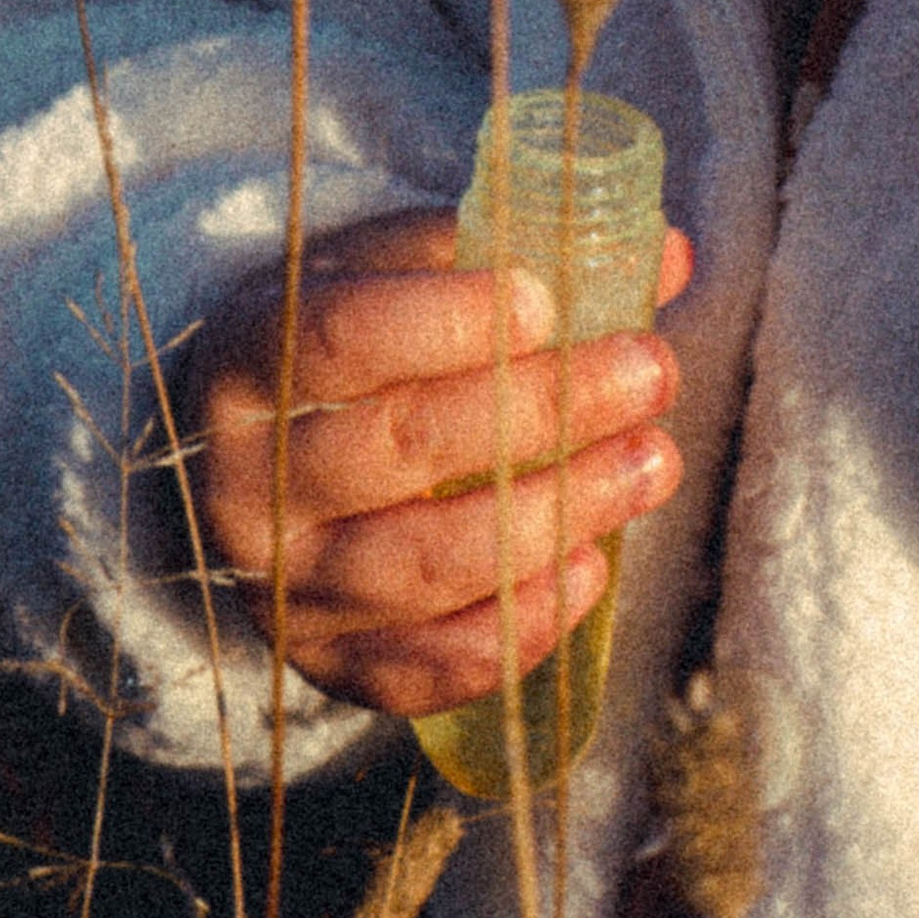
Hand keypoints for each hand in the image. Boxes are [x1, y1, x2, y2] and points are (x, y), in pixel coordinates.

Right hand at [192, 209, 689, 717]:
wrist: (260, 466)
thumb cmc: (349, 349)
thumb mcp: (394, 273)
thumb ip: (507, 251)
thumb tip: (666, 255)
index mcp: (253, 359)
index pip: (343, 337)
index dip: (449, 319)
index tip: (548, 303)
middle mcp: (253, 481)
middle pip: (404, 446)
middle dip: (546, 408)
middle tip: (651, 373)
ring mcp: (287, 585)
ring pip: (428, 562)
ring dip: (559, 513)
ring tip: (653, 463)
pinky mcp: (332, 663)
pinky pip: (429, 666)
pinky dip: (520, 624)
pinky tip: (590, 567)